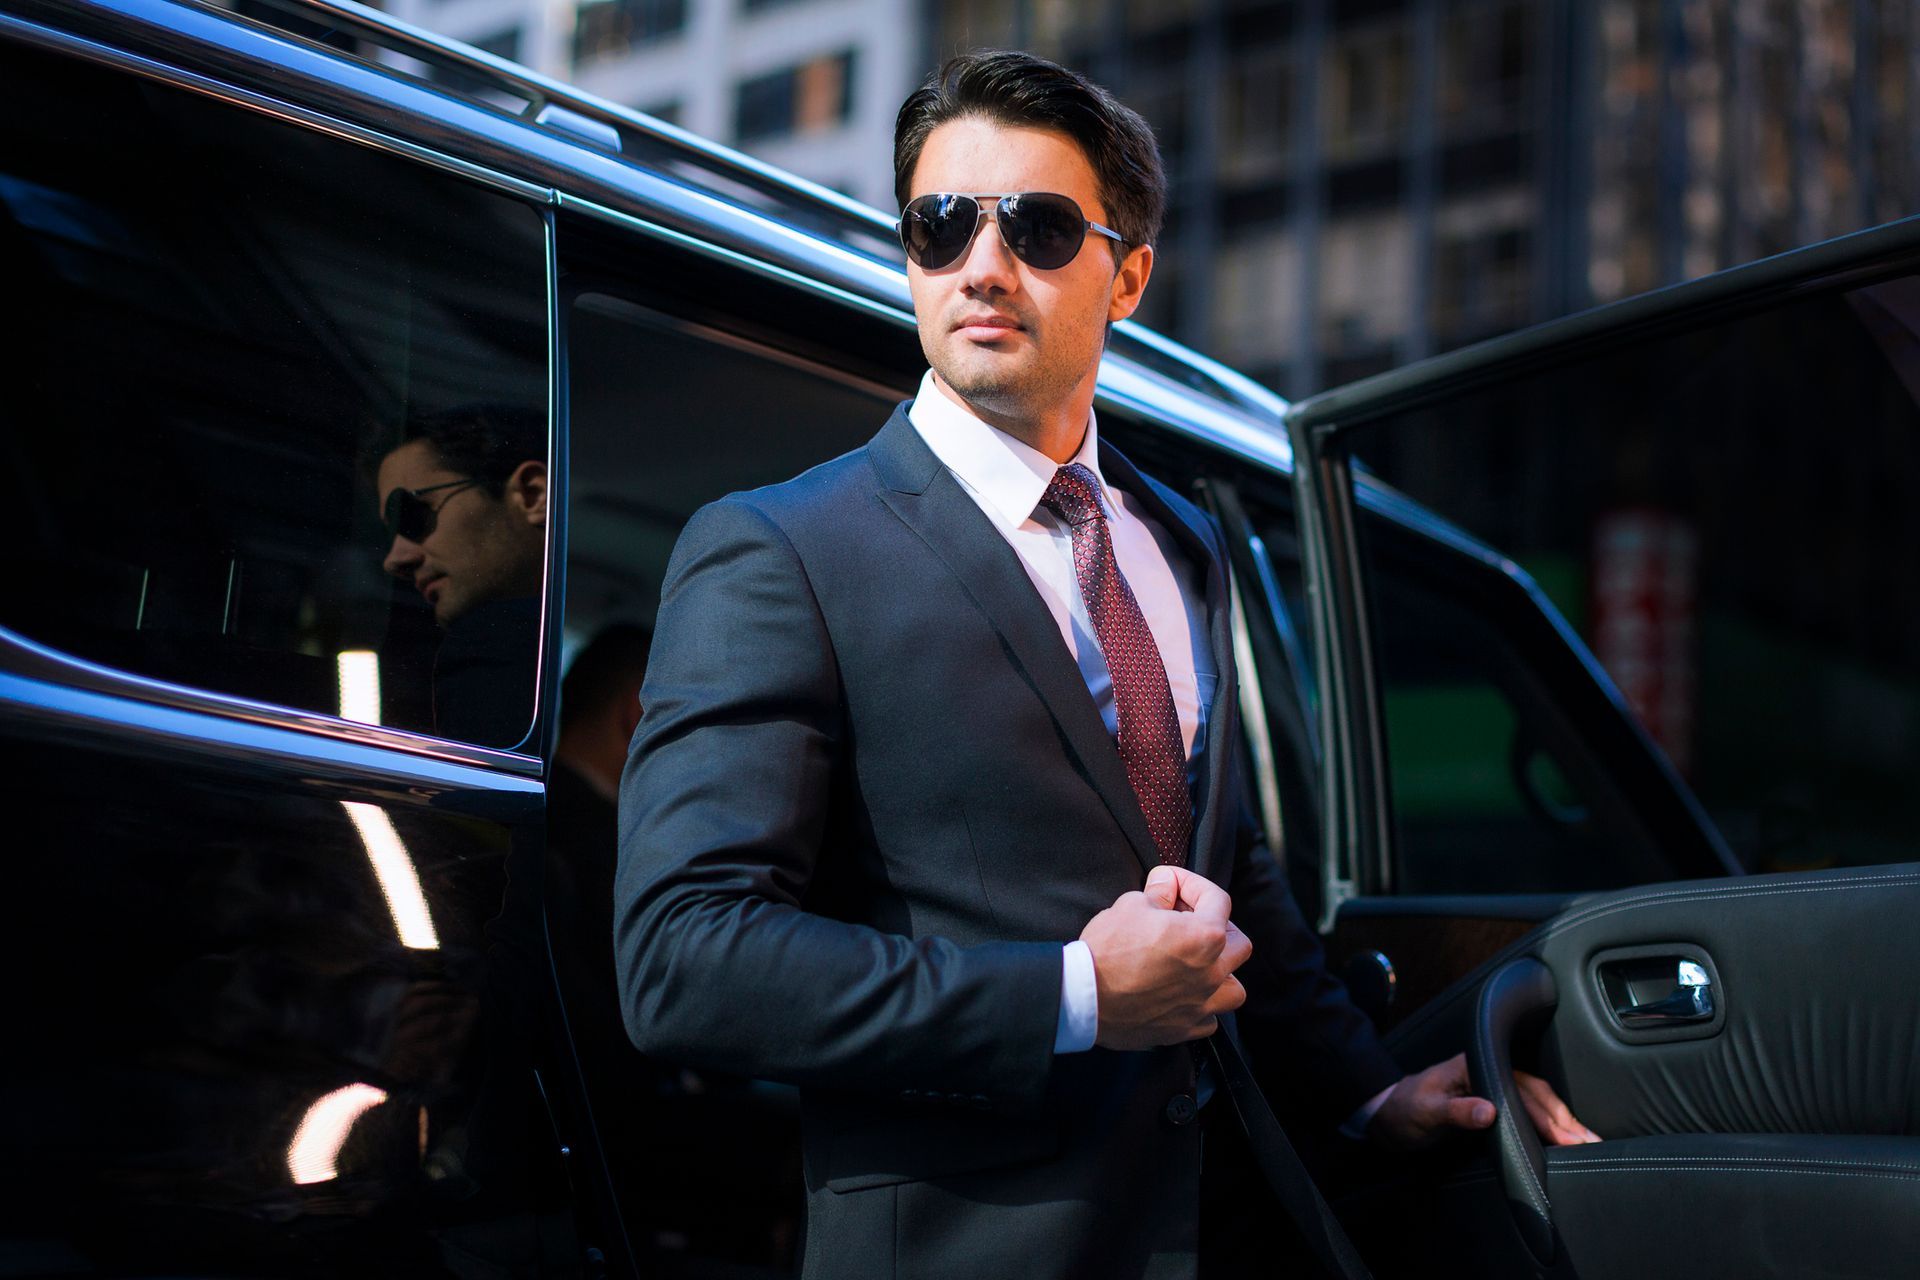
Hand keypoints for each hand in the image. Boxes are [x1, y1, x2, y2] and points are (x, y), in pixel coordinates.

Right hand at [1080, 866, 1252, 1050]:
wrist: (1084, 997)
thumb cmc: (1107, 950)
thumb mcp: (1131, 905)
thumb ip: (1159, 894)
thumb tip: (1167, 886)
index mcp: (1204, 936)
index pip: (1217, 899)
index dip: (1192, 884)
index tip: (1172, 884)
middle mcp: (1211, 972)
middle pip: (1239, 943)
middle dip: (1218, 926)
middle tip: (1191, 921)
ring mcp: (1201, 1003)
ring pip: (1234, 987)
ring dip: (1222, 973)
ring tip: (1199, 964)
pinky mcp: (1184, 1028)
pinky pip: (1209, 1018)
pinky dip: (1202, 1005)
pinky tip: (1184, 995)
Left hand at [1366, 1052, 1600, 1150]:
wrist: (1389, 1114)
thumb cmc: (1406, 1110)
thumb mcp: (1426, 1112)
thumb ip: (1456, 1111)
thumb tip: (1489, 1111)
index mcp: (1474, 1066)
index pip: (1519, 1091)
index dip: (1545, 1116)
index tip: (1568, 1137)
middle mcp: (1488, 1071)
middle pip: (1536, 1093)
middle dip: (1566, 1119)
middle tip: (1591, 1142)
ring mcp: (1493, 1084)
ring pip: (1538, 1100)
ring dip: (1564, 1121)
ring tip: (1590, 1141)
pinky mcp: (1494, 1100)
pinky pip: (1529, 1109)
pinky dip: (1550, 1123)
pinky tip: (1566, 1136)